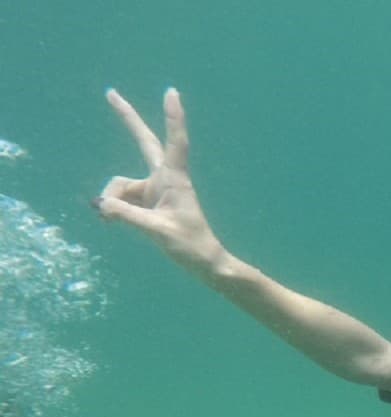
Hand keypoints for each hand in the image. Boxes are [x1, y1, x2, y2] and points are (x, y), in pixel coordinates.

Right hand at [96, 89, 224, 274]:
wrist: (203, 262)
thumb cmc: (190, 245)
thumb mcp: (158, 232)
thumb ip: (127, 216)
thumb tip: (100, 204)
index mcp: (175, 179)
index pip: (174, 142)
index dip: (173, 117)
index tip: (171, 92)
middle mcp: (163, 179)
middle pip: (143, 141)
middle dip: (128, 119)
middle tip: (111, 93)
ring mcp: (154, 190)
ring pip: (120, 186)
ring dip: (112, 201)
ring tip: (112, 222)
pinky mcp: (147, 203)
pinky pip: (120, 200)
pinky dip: (113, 209)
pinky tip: (110, 221)